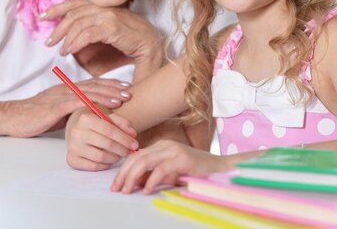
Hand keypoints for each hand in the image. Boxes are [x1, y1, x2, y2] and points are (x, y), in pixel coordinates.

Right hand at [4, 78, 131, 136]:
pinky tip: (102, 107)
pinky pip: (76, 103)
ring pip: (88, 93)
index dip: (109, 85)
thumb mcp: (57, 110)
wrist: (13, 117)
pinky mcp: (55, 107)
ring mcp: (60, 97)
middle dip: (113, 88)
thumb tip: (88, 114)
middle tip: (130, 91)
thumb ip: (72, 108)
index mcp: (67, 90)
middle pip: (94, 86)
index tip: (125, 87)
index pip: (92, 84)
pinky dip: (91, 104)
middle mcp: (66, 90)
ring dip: (107, 95)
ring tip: (122, 99)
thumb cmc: (34, 116)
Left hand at [43, 0, 163, 72]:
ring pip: (79, 24)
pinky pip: (88, 34)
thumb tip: (69, 37)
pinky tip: (71, 50)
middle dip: (58, 27)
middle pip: (73, 13)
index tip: (43, 16)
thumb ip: (89, 28)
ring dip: (66, 38)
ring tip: (61, 50)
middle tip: (49, 41)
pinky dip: (76, 42)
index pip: (74, 3)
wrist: (148, 44)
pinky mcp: (112, 27)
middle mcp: (103, 7)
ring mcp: (108, 16)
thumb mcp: (105, 29)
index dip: (56, 8)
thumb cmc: (127, 39)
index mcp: (100, 5)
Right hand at [66, 108, 138, 170]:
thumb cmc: (97, 121)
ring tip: (121, 154)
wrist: (77, 127)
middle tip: (130, 151)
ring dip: (115, 158)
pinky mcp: (72, 159)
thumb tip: (133, 134)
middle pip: (106, 144)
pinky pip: (94, 166)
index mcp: (85, 118)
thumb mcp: (109, 116)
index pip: (109, 130)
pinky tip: (110, 159)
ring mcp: (73, 147)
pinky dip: (105, 165)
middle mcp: (76, 132)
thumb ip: (123, 123)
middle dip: (122, 149)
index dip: (124, 139)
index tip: (135, 144)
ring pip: (100, 157)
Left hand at [110, 140, 228, 194]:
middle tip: (116, 189)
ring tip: (127, 190)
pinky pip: (161, 170)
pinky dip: (151, 181)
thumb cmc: (196, 171)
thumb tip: (134, 182)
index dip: (123, 170)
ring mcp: (173, 150)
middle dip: (123, 174)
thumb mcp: (170, 172)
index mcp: (160, 146)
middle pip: (136, 158)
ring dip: (132, 177)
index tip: (116, 184)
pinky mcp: (182, 159)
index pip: (135, 156)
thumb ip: (153, 174)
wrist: (221, 168)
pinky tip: (146, 190)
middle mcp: (165, 145)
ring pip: (144, 162)